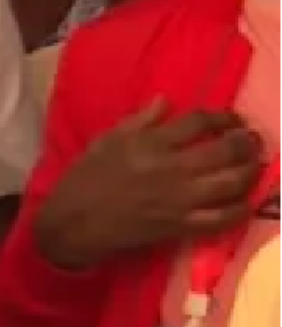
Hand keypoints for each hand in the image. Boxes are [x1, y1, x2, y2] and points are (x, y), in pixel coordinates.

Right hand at [33, 103, 264, 270]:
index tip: (230, 120)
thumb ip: (138, 121)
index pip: (199, 122)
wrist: (71, 224)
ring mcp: (178, 199)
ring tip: (255, 165)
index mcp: (149, 144)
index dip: (222, 117)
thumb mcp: (104, 142)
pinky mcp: (180, 225)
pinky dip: (240, 210)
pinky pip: (221, 218)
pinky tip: (245, 202)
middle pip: (225, 150)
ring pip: (231, 182)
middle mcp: (170, 168)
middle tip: (251, 140)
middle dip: (246, 142)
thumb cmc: (84, 181)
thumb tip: (166, 100)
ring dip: (250, 171)